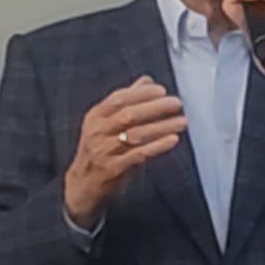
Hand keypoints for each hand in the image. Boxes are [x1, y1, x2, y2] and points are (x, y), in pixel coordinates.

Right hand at [63, 76, 185, 226]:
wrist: (82, 185)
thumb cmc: (100, 149)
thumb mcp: (105, 123)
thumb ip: (126, 101)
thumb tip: (147, 80)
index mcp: (95, 116)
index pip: (119, 98)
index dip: (141, 93)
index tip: (162, 90)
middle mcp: (97, 131)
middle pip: (129, 115)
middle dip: (155, 107)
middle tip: (176, 103)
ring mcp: (104, 150)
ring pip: (136, 134)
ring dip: (162, 126)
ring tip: (182, 121)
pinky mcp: (113, 168)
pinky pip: (138, 155)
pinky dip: (157, 146)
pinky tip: (172, 140)